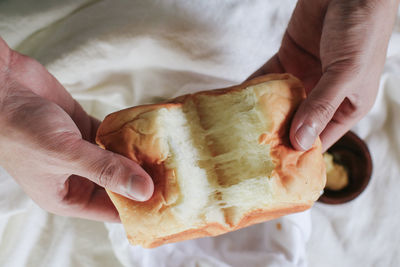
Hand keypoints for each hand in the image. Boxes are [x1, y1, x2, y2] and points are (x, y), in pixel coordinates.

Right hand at [0, 38, 153, 221]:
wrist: (0, 86)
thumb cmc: (21, 128)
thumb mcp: (65, 154)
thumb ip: (106, 171)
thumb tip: (145, 191)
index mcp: (67, 196)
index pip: (111, 210)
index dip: (139, 207)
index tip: (169, 202)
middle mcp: (77, 177)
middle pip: (119, 184)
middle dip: (144, 179)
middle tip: (178, 175)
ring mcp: (83, 152)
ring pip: (118, 158)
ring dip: (139, 155)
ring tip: (171, 154)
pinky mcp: (85, 128)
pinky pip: (113, 135)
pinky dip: (129, 134)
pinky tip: (149, 132)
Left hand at [249, 0, 398, 150]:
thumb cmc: (361, 29)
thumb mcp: (346, 72)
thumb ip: (321, 105)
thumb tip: (298, 141)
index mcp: (346, 106)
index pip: (320, 138)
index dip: (298, 153)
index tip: (274, 167)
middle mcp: (324, 95)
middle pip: (295, 123)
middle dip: (274, 135)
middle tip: (247, 151)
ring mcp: (304, 77)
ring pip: (279, 102)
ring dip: (260, 113)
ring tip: (236, 131)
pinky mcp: (288, 59)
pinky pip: (268, 78)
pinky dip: (254, 88)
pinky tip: (236, 101)